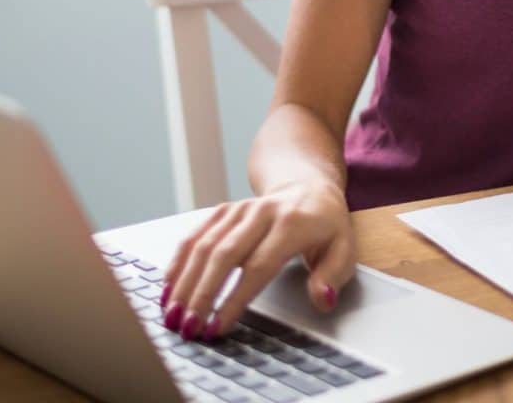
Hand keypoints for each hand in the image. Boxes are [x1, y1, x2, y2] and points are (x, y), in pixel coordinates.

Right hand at [158, 180, 354, 341]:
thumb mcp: (343, 249)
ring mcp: (238, 209)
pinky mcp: (222, 211)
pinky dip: (178, 261)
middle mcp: (261, 213)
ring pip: (203, 245)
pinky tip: (168, 287)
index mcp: (292, 223)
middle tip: (187, 328)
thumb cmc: (325, 224)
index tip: (217, 327)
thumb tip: (323, 299)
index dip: (234, 299)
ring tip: (172, 315)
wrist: (307, 185)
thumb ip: (332, 276)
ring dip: (184, 282)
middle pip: (224, 255)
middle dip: (202, 294)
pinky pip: (195, 235)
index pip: (258, 265)